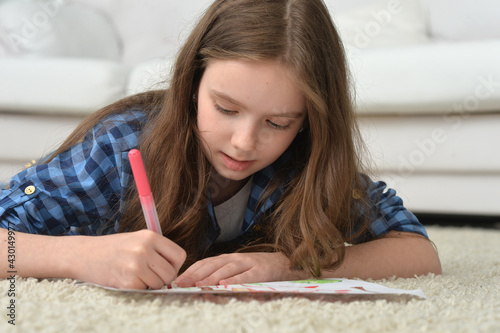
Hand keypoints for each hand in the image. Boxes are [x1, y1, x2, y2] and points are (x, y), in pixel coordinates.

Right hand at [70, 230, 185, 289]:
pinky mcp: (128, 281)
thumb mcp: (137, 239)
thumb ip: (157, 250)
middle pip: (171, 273)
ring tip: (135, 275)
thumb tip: (176, 268)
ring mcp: (136, 265)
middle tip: (149, 275)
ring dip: (150, 284)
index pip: (179, 255)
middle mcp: (145, 249)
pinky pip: (144, 290)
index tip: (165, 267)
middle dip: (163, 278)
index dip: (175, 265)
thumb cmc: (113, 248)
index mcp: (150, 236)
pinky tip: (126, 279)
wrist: (84, 254)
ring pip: (159, 284)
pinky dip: (138, 288)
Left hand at [174, 252, 307, 286]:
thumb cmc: (254, 268)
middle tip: (183, 283)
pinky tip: (226, 285)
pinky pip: (246, 276)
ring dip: (212, 276)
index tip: (177, 281)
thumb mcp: (234, 268)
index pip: (204, 263)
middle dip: (196, 274)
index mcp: (226, 258)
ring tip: (200, 284)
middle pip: (212, 265)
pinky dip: (235, 280)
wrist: (281, 263)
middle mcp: (234, 258)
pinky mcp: (260, 271)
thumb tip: (195, 284)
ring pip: (227, 269)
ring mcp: (247, 263)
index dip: (190, 271)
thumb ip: (218, 273)